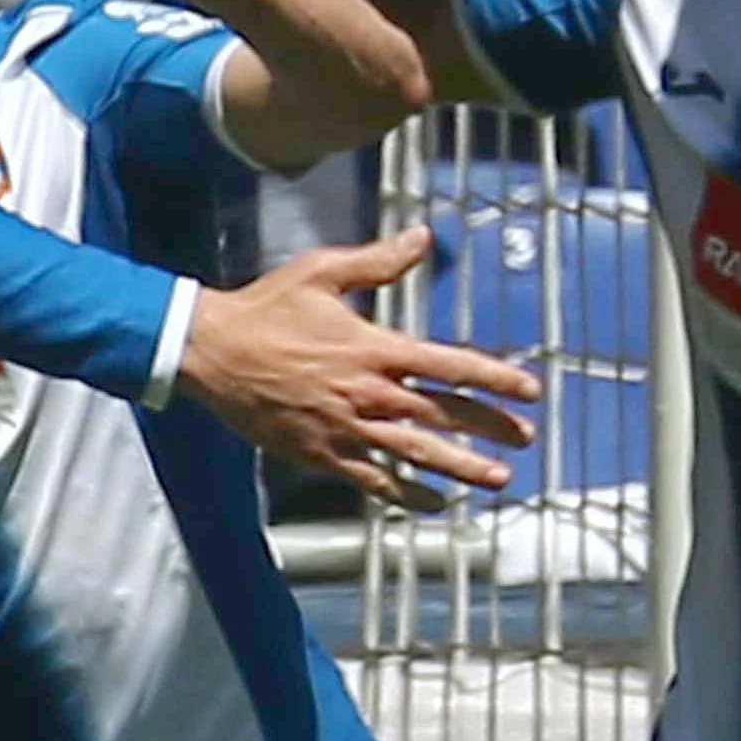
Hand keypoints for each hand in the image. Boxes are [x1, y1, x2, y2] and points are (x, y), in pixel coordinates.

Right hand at [173, 229, 540, 510]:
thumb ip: (378, 261)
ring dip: (462, 468)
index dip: (496, 377)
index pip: (451, 364)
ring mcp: (346, 428)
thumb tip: (422, 238)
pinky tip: (434, 503)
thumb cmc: (266, 308)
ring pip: (417, 455)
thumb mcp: (322, 272)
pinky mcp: (322, 453)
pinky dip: (407, 494)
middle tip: (525, 439)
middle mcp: (368, 392)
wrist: (211, 351)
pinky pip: (373, 481)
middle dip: (490, 428)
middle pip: (444, 414)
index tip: (529, 389)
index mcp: (374, 348)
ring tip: (498, 480)